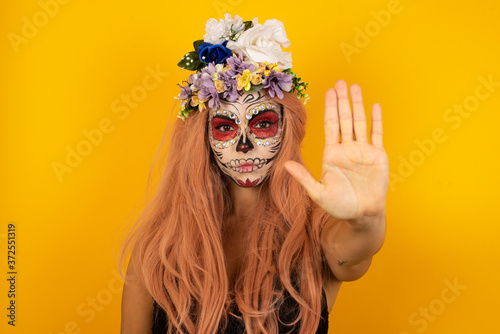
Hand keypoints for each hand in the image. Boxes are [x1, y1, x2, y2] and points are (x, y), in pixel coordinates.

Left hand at [284, 80, 388, 220]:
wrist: (362, 216)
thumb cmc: (339, 207)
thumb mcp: (317, 193)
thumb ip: (303, 178)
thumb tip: (284, 165)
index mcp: (332, 154)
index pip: (330, 126)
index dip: (329, 108)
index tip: (327, 92)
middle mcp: (347, 149)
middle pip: (344, 119)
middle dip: (341, 101)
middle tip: (340, 81)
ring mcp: (363, 151)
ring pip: (360, 122)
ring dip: (357, 104)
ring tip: (355, 87)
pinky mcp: (378, 156)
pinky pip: (377, 134)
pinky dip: (376, 120)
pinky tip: (374, 106)